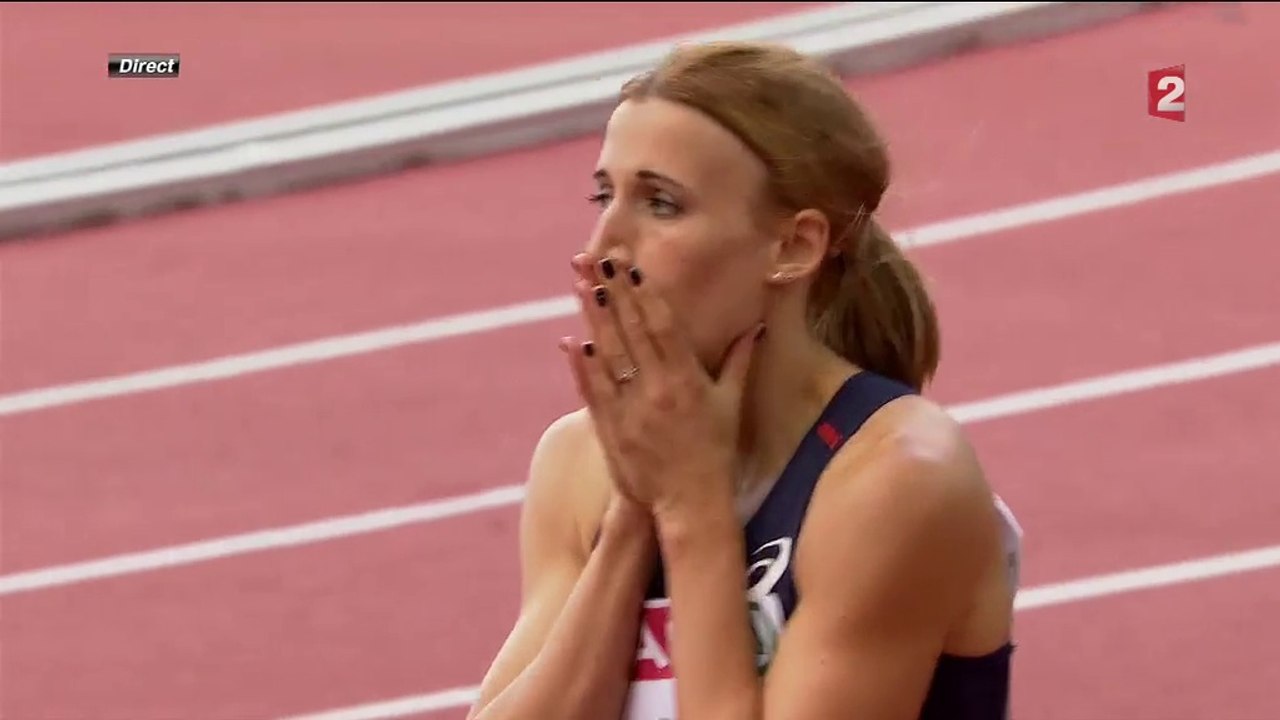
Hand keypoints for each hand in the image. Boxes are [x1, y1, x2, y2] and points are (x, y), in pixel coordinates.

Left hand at [558, 248, 764, 519]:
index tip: (629, 265)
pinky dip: (582, 365)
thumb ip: (740, 363)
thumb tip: (755, 327)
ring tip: (581, 284)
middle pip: (630, 331)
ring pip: (607, 354)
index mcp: (686, 380)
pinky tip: (572, 340)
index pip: (661, 326)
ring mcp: (630, 410)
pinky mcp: (612, 430)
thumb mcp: (731, 405)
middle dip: (612, 292)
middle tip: (596, 258)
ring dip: (593, 317)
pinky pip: (593, 390)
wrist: (691, 504)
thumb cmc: (715, 453)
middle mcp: (656, 390)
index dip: (643, 293)